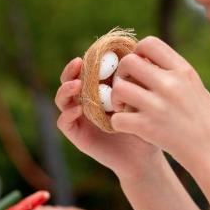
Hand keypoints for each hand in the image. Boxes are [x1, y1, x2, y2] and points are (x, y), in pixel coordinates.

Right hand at [55, 58, 161, 178]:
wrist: (144, 157)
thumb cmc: (146, 126)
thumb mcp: (143, 99)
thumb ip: (137, 80)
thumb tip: (139, 54)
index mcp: (99, 90)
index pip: (86, 70)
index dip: (86, 60)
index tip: (94, 52)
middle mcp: (86, 101)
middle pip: (69, 81)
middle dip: (70, 71)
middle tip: (79, 63)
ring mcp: (80, 118)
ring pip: (62, 99)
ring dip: (66, 89)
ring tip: (77, 85)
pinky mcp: (77, 135)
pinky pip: (64, 122)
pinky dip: (67, 113)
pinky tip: (78, 109)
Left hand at [109, 37, 209, 165]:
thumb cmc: (207, 121)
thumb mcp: (195, 87)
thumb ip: (173, 73)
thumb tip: (147, 61)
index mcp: (183, 70)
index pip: (149, 43)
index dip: (137, 52)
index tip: (139, 67)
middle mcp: (170, 84)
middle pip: (128, 62)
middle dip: (122, 74)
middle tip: (127, 87)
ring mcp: (158, 106)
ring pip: (119, 89)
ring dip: (116, 99)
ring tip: (124, 107)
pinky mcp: (148, 128)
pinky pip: (117, 118)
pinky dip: (118, 123)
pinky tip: (127, 126)